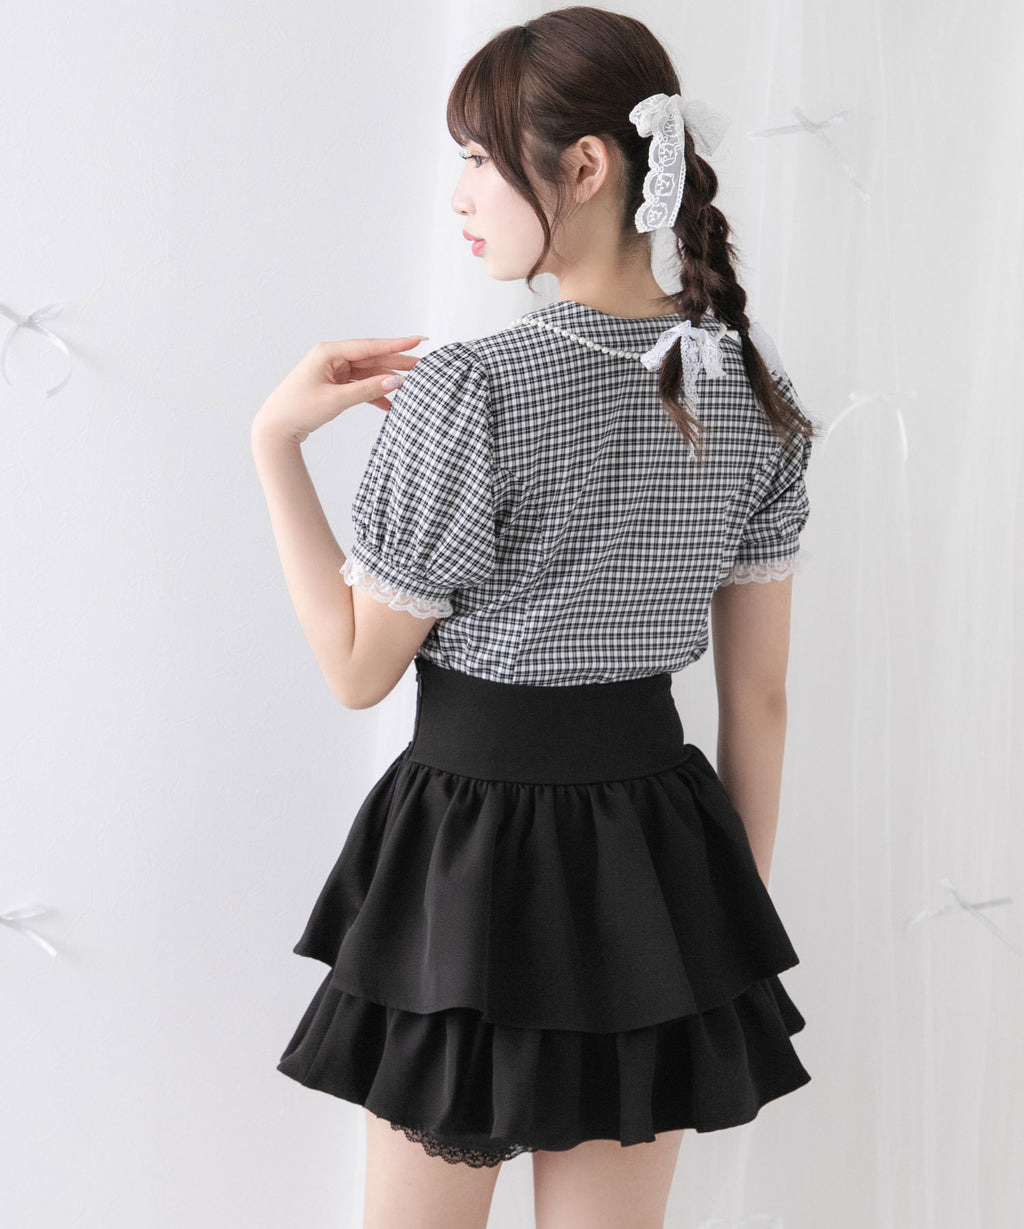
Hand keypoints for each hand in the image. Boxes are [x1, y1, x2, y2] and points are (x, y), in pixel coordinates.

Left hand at [252, 334, 427, 444]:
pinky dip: (373, 395)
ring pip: (368, 373)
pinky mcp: (334, 386)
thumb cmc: (298, 409)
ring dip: (387, 381)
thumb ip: (367, 390)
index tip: (418, 340)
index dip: (396, 344)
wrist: (276, 428)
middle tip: (422, 366)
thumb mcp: (336, 400)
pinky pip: (359, 387)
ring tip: (412, 385)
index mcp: (328, 352)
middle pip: (371, 359)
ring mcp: (333, 371)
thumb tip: (395, 381)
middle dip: (397, 363)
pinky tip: (389, 404)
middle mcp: (332, 358)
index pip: (369, 346)